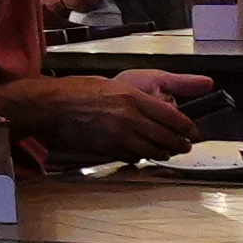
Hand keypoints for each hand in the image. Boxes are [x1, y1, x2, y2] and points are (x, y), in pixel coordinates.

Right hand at [19, 69, 201, 161]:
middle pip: (166, 136)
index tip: (192, 131)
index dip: (186, 126)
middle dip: (179, 143)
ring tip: (167, 152)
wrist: (50, 107)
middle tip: (185, 145)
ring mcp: (119, 136)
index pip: (171, 115)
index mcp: (131, 96)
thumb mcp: (110, 86)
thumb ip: (133, 99)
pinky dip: (140, 156)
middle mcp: (129, 117)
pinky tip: (141, 153)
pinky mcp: (108, 149)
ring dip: (162, 152)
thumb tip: (152, 108)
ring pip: (152, 150)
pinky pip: (132, 157)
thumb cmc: (74, 91)